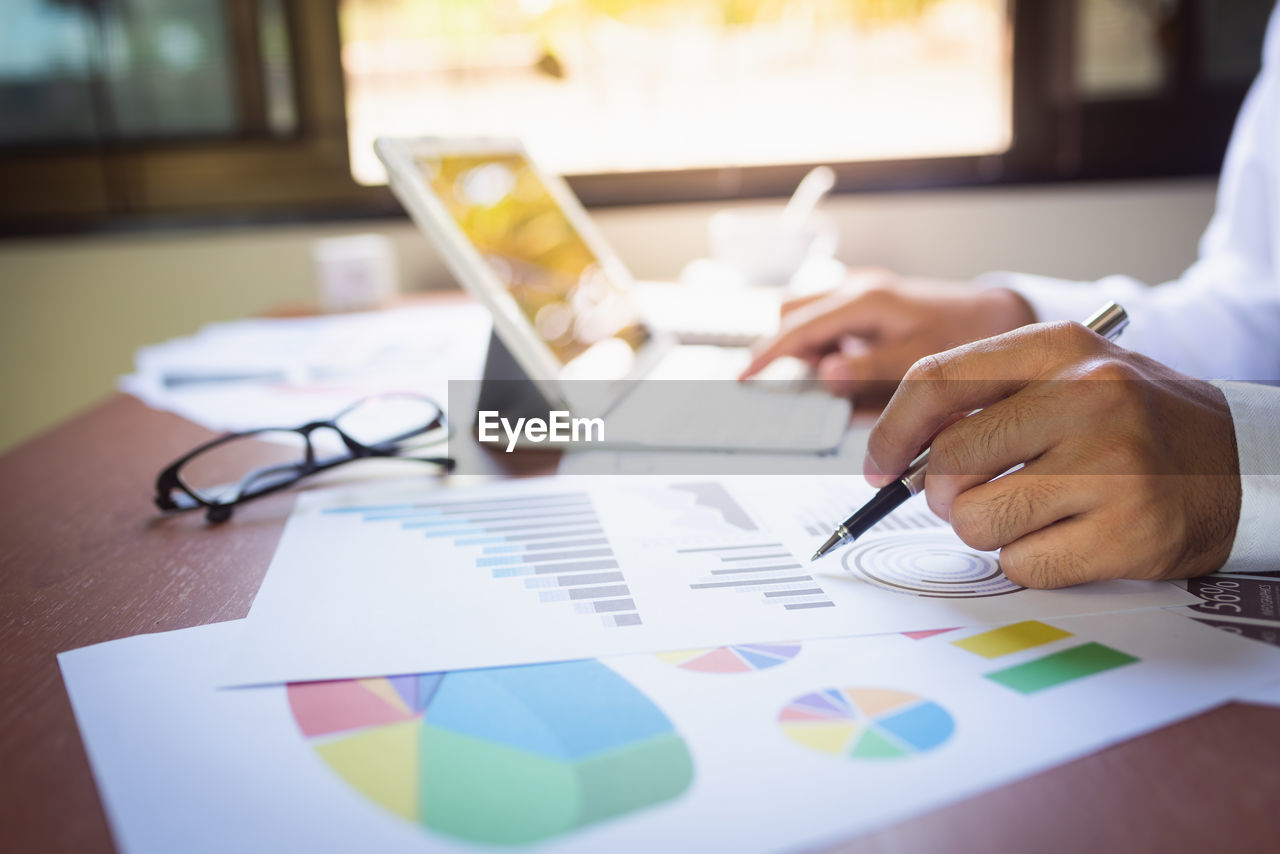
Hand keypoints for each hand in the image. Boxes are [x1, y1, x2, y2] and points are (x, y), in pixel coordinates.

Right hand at [738, 269, 1035, 396]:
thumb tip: (824, 376)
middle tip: (813, 383)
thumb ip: (869, 371)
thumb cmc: (966, 338)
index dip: (767, 356)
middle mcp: (858, 287)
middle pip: (793, 312)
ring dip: (812, 349)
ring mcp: (861, 290)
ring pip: (808, 316)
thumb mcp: (918, 361)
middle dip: (790, 350)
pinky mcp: (868, 300)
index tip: (743, 380)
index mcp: (866, 299)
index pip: (798, 328)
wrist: (998, 316)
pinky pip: (830, 321)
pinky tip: (858, 365)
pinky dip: (830, 346)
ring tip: (846, 375)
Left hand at [864, 321, 1240, 587]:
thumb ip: (985, 399)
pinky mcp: (1127, 533)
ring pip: (974, 520)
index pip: (936, 381)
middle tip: (967, 495)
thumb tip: (894, 451)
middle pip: (947, 460)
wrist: (1242, 464)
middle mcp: (1088, 398)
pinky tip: (1069, 537)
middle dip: (940, 491)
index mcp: (1060, 348)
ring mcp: (1112, 467)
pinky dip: (1029, 561)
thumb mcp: (1066, 376)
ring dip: (985, 529)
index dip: (890, 431)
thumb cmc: (1135, 423)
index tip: (878, 463)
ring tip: (1032, 512)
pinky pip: (1019, 565)